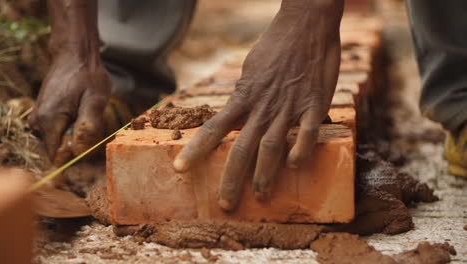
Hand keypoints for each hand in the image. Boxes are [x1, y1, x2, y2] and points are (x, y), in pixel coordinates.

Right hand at [29, 53, 110, 163]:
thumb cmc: (88, 76)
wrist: (75, 55)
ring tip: (86, 113)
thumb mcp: (96, 100)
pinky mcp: (41, 116)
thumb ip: (88, 127)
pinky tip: (80, 112)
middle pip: (59, 150)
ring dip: (76, 135)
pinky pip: (58, 132)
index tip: (89, 140)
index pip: (57, 156)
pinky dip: (72, 128)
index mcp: (49, 121)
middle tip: (91, 122)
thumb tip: (80, 152)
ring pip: (59, 141)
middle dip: (77, 144)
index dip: (75, 155)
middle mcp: (37, 122)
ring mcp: (37, 119)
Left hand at [174, 0, 343, 210]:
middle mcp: (262, 105)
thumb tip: (236, 111)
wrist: (306, 24)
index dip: (195, 150)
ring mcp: (288, 106)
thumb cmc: (275, 45)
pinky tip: (294, 166)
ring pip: (271, 146)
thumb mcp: (250, 69)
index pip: (214, 128)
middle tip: (225, 205)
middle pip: (241, 148)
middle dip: (231, 179)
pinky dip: (300, 150)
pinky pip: (306, 132)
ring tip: (260, 196)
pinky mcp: (314, 103)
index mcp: (244, 96)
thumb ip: (244, 94)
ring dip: (264, 174)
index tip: (179, 169)